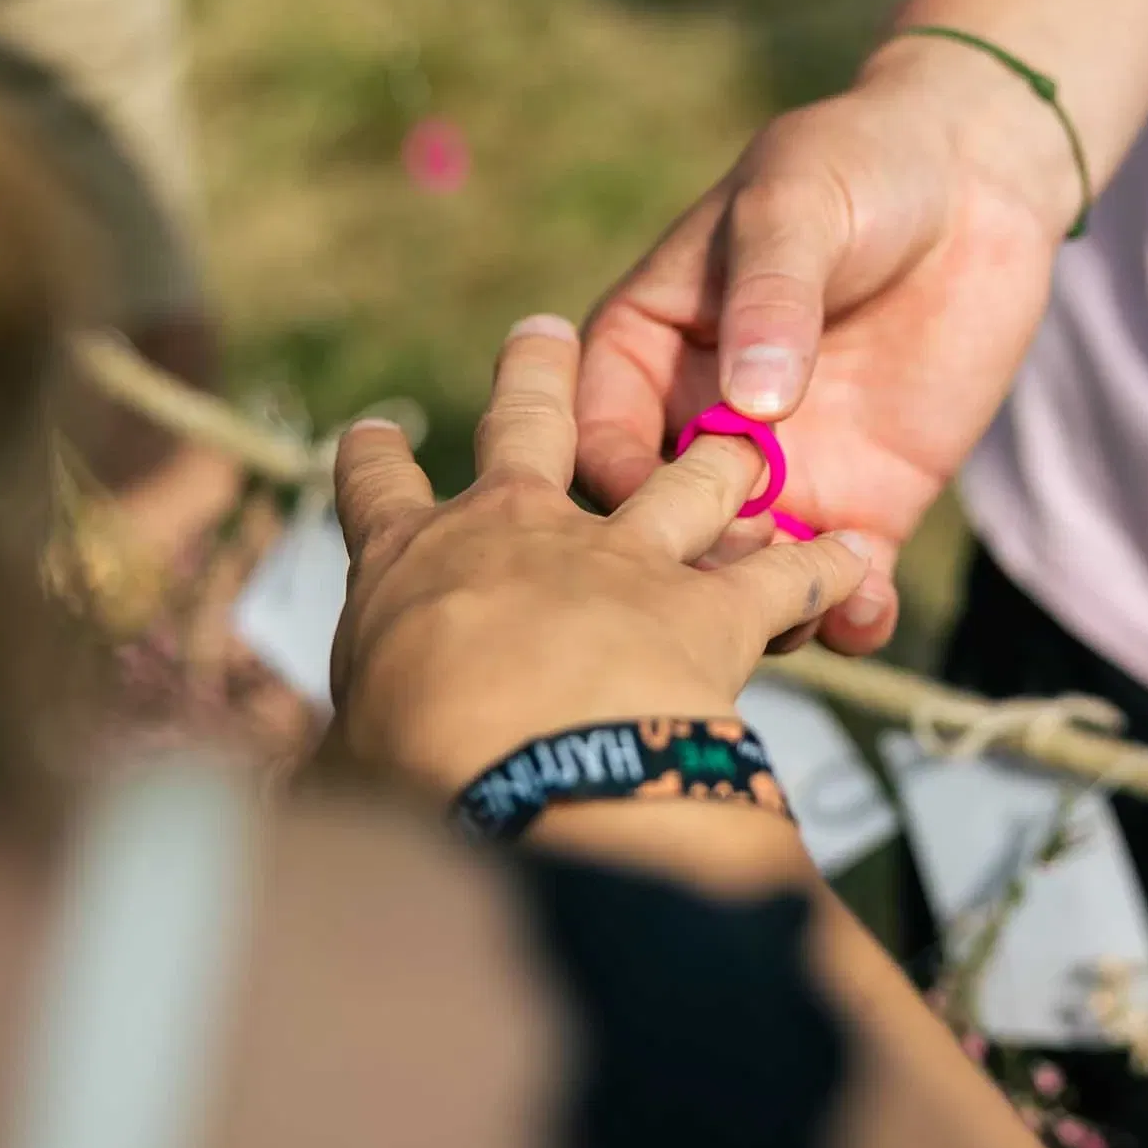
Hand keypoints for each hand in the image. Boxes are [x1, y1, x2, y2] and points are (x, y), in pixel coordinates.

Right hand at [328, 315, 868, 797]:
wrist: (536, 780)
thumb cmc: (413, 777)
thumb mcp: (343, 764)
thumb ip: (335, 764)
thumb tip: (290, 816)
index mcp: (412, 559)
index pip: (375, 488)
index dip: (370, 462)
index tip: (371, 433)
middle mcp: (521, 530)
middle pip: (526, 425)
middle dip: (533, 375)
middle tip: (541, 330)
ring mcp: (624, 556)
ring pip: (684, 477)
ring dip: (717, 459)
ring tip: (744, 444)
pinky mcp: (715, 605)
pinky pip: (784, 577)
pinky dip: (825, 570)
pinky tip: (858, 565)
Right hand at [576, 36, 1068, 653]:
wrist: (978, 180)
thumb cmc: (855, 166)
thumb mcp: (795, 206)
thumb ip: (769, 296)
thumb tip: (750, 403)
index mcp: (644, 351)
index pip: (599, 436)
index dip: (619, 481)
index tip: (659, 506)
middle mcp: (696, 429)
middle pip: (667, 530)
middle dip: (690, 568)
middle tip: (732, 577)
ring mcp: (780, 476)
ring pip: (746, 579)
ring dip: (765, 612)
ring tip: (804, 612)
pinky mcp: (862, 504)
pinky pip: (842, 583)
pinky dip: (850, 616)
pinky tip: (866, 612)